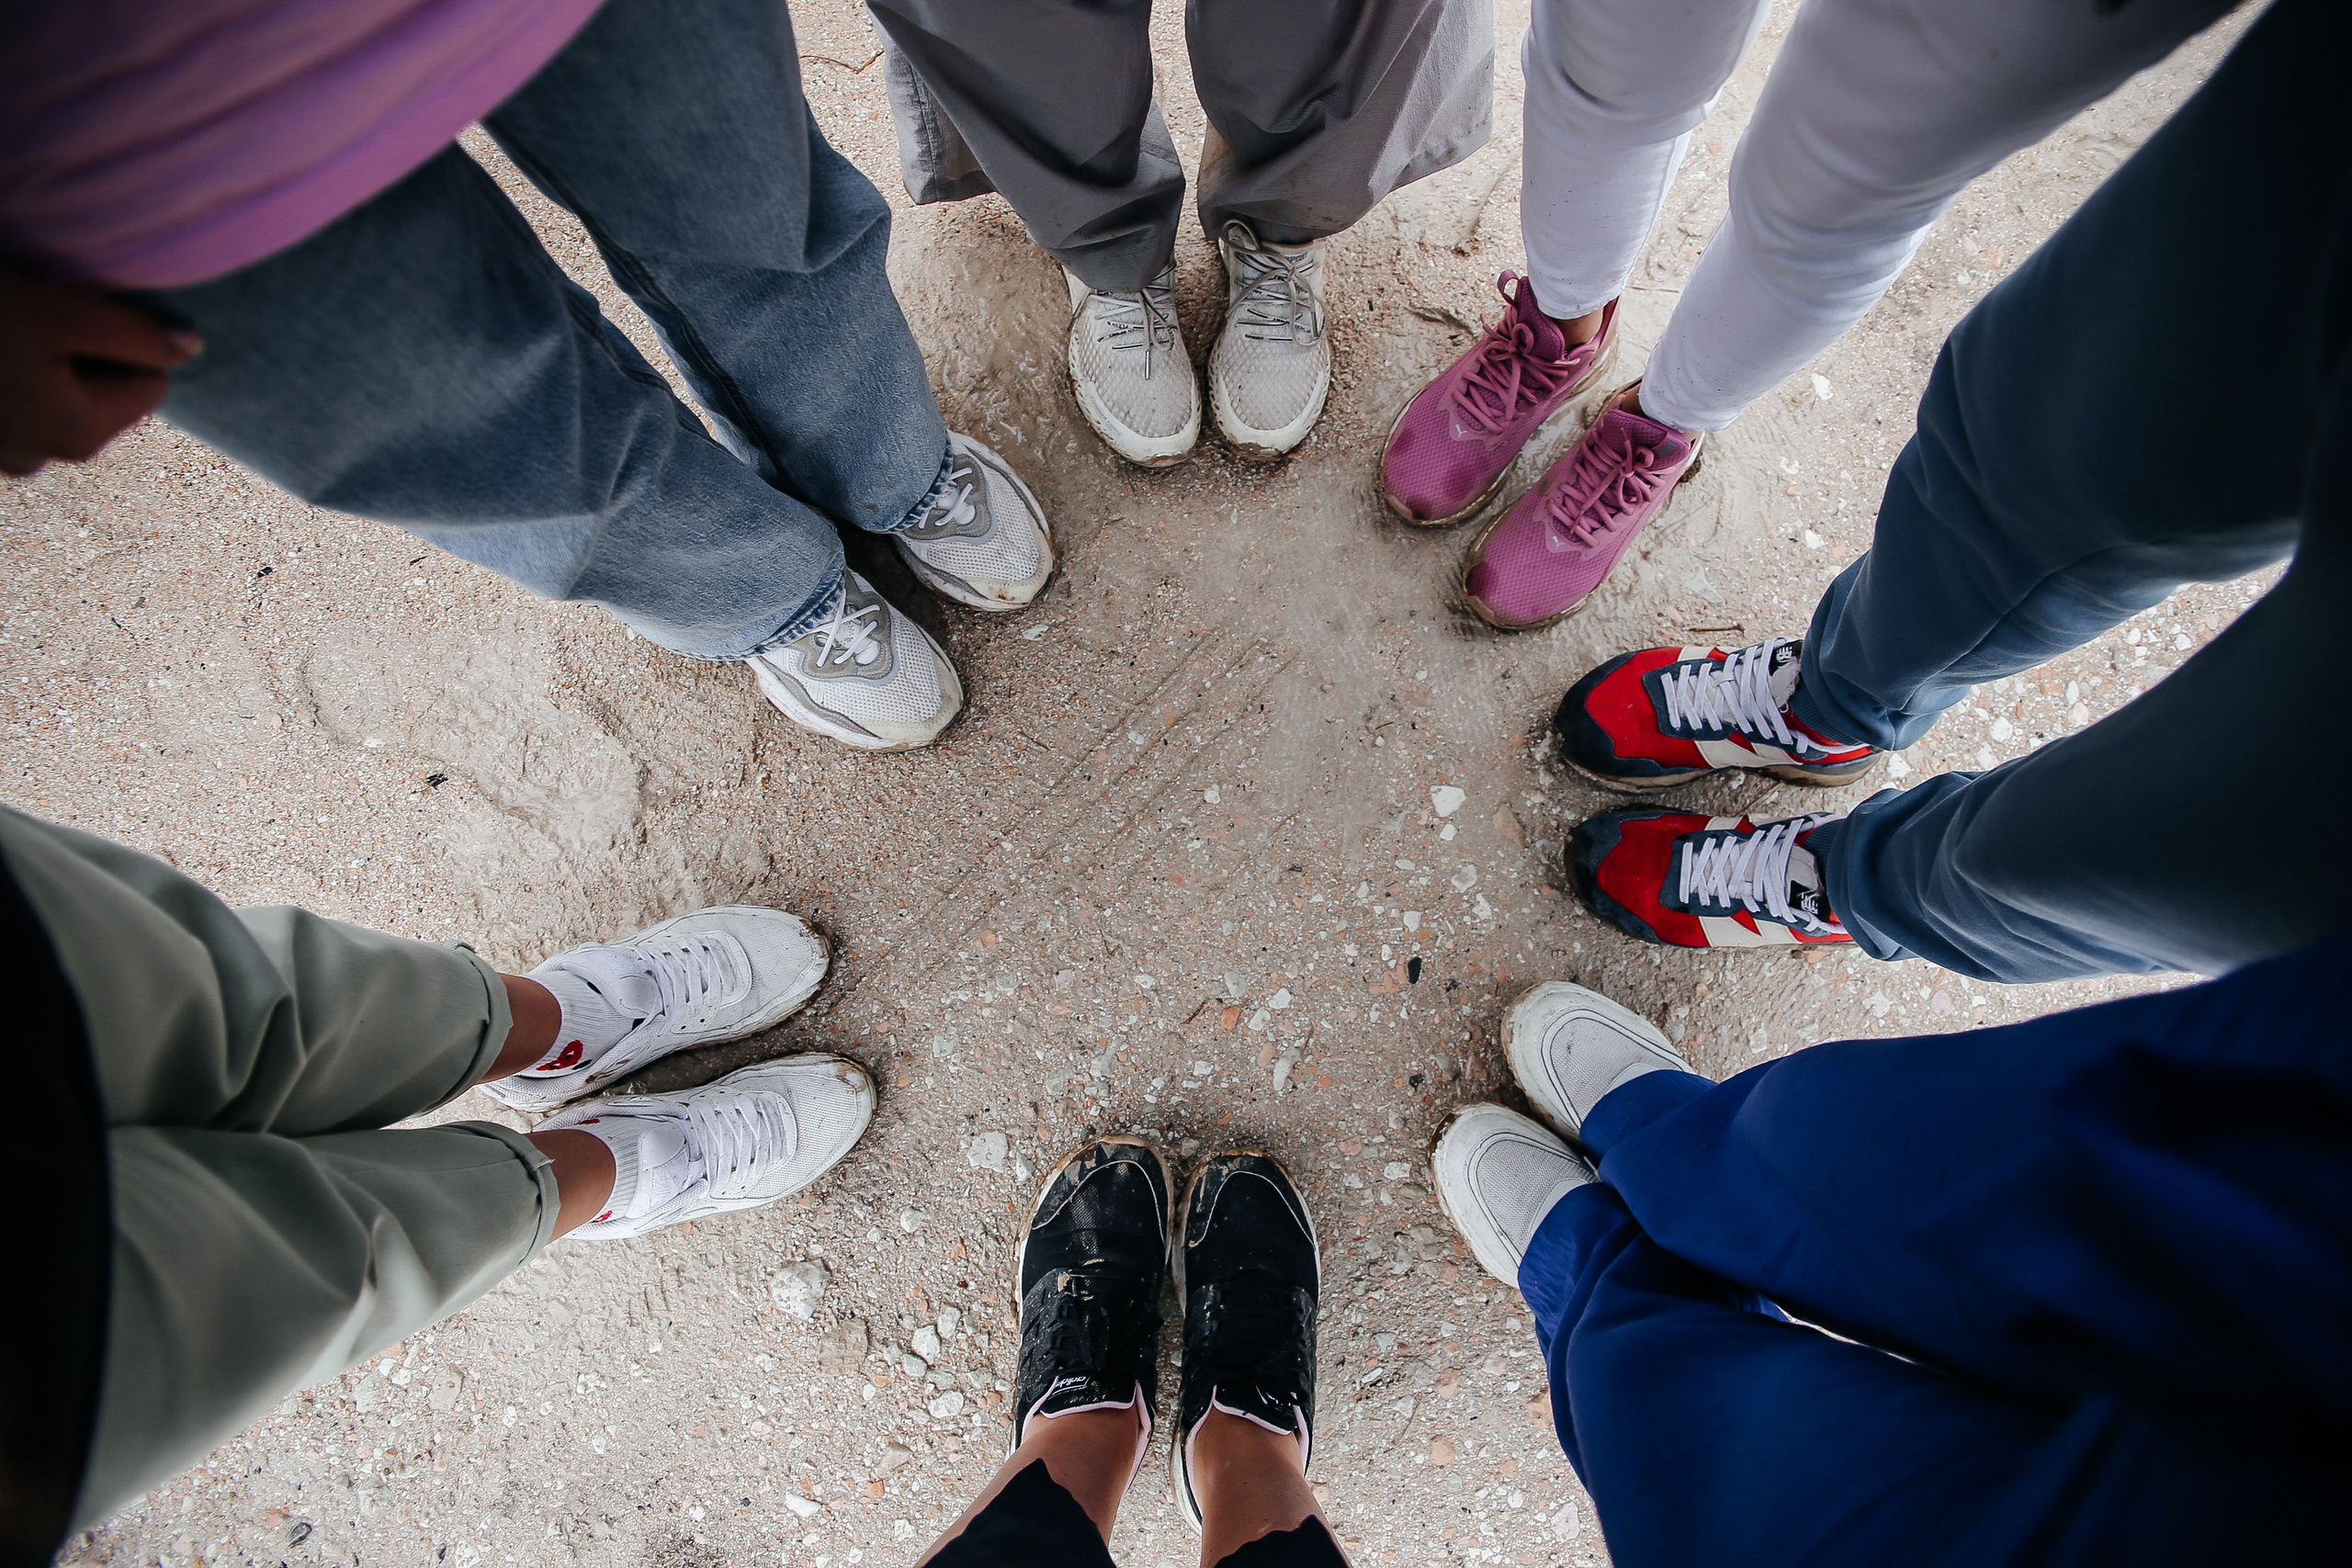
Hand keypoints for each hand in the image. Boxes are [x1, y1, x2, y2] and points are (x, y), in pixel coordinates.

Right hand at [0, 268, 200, 475]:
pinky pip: (22, 401)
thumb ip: (136, 335)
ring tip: (12, 335)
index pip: (149, 384)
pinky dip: (18, 375)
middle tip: (36, 323)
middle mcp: (45, 456)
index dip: (120, 340)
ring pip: (62, 395)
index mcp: (79, 435)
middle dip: (84, 355)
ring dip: (48, 362)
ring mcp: (5, 451)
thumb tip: (193, 347)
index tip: (73, 316)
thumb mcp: (62, 315)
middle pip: (105, 394)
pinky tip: (1, 350)